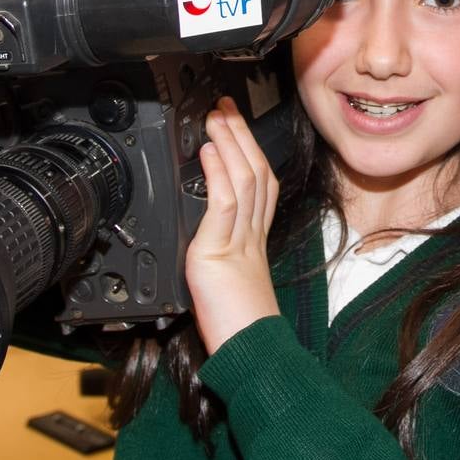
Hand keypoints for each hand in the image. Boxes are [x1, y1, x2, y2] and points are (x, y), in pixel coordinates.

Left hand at [185, 97, 280, 354]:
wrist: (249, 354)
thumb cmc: (238, 327)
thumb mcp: (226, 280)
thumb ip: (218, 252)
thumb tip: (202, 236)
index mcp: (254, 240)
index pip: (258, 183)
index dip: (248, 150)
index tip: (234, 125)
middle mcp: (252, 235)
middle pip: (255, 172)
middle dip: (241, 134)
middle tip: (225, 105)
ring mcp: (239, 242)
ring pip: (243, 180)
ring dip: (230, 143)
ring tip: (216, 116)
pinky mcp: (220, 254)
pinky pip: (223, 206)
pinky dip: (218, 174)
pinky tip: (210, 152)